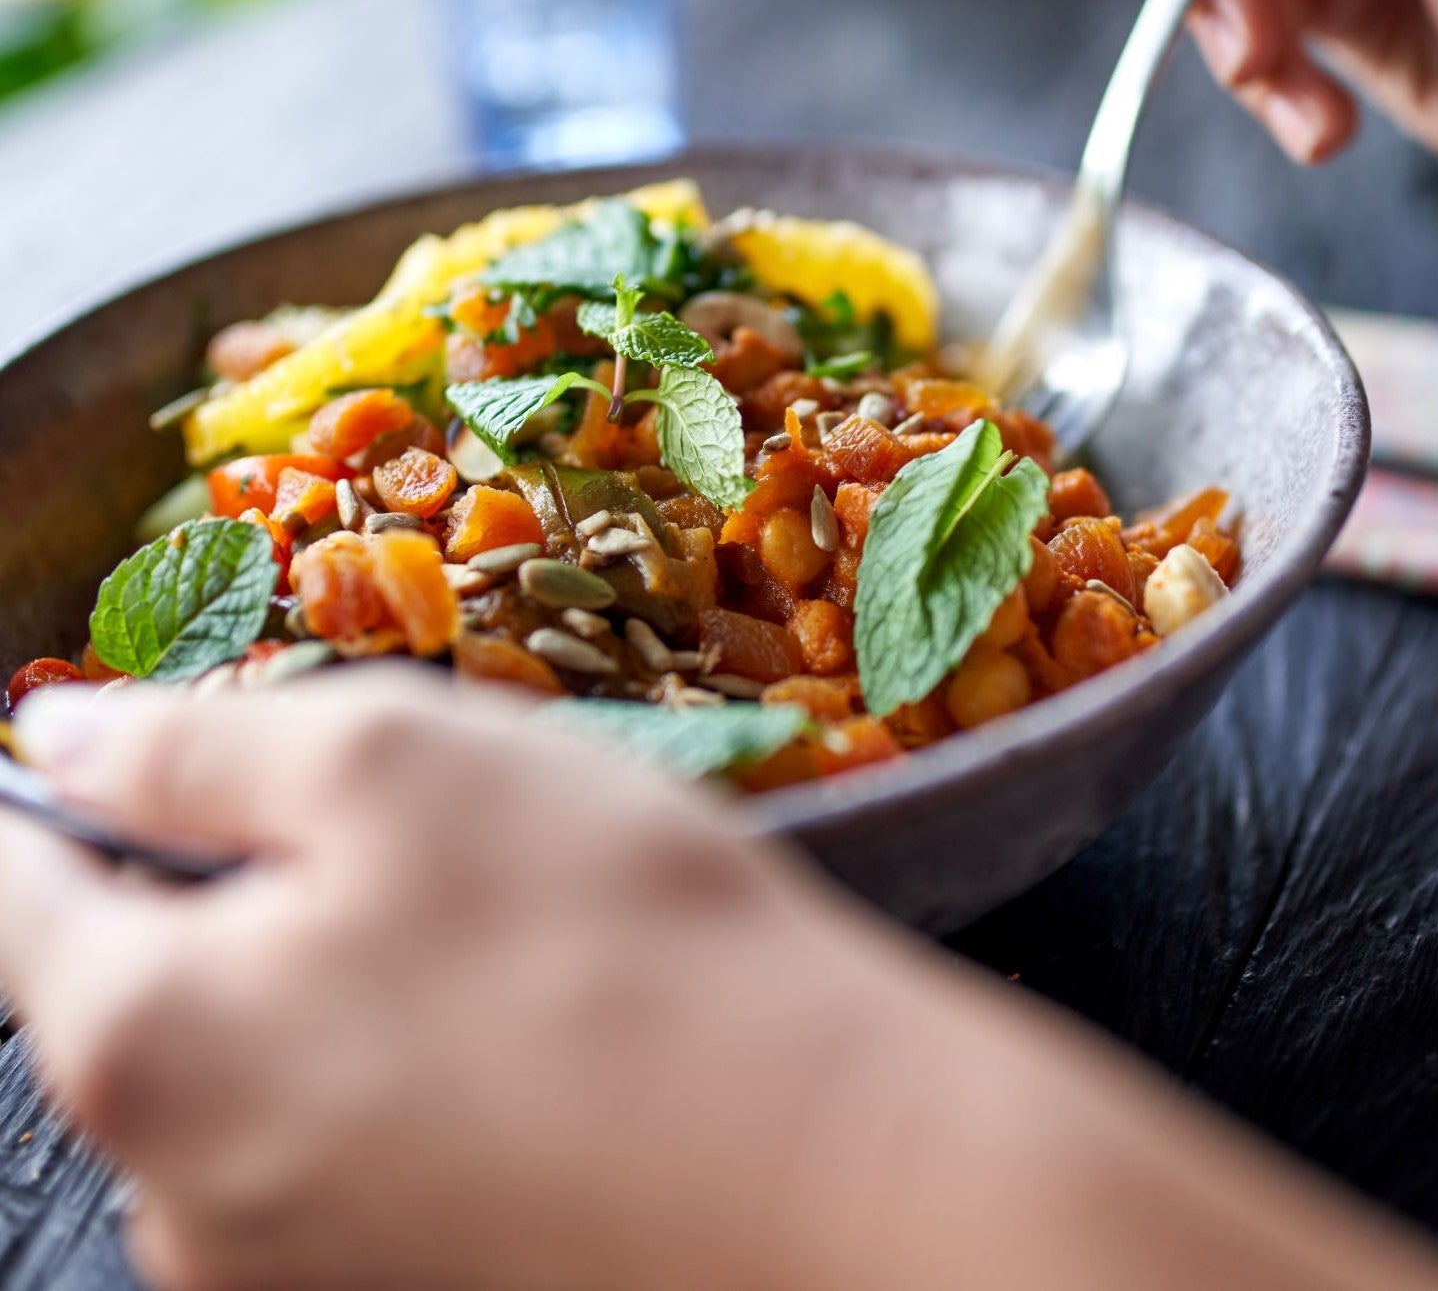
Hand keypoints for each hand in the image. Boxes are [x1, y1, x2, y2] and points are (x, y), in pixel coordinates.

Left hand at [0, 668, 931, 1290]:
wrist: (822, 1163)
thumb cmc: (603, 931)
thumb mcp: (393, 764)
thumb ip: (193, 746)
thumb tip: (62, 736)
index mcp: (143, 1041)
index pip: (15, 890)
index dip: (59, 793)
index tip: (120, 747)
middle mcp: (180, 1188)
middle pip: (144, 978)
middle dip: (238, 874)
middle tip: (398, 815)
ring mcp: (288, 1259)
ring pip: (259, 1049)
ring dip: (335, 958)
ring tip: (493, 914)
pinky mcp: (399, 1274)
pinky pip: (345, 1123)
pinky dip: (398, 1042)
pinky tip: (522, 1008)